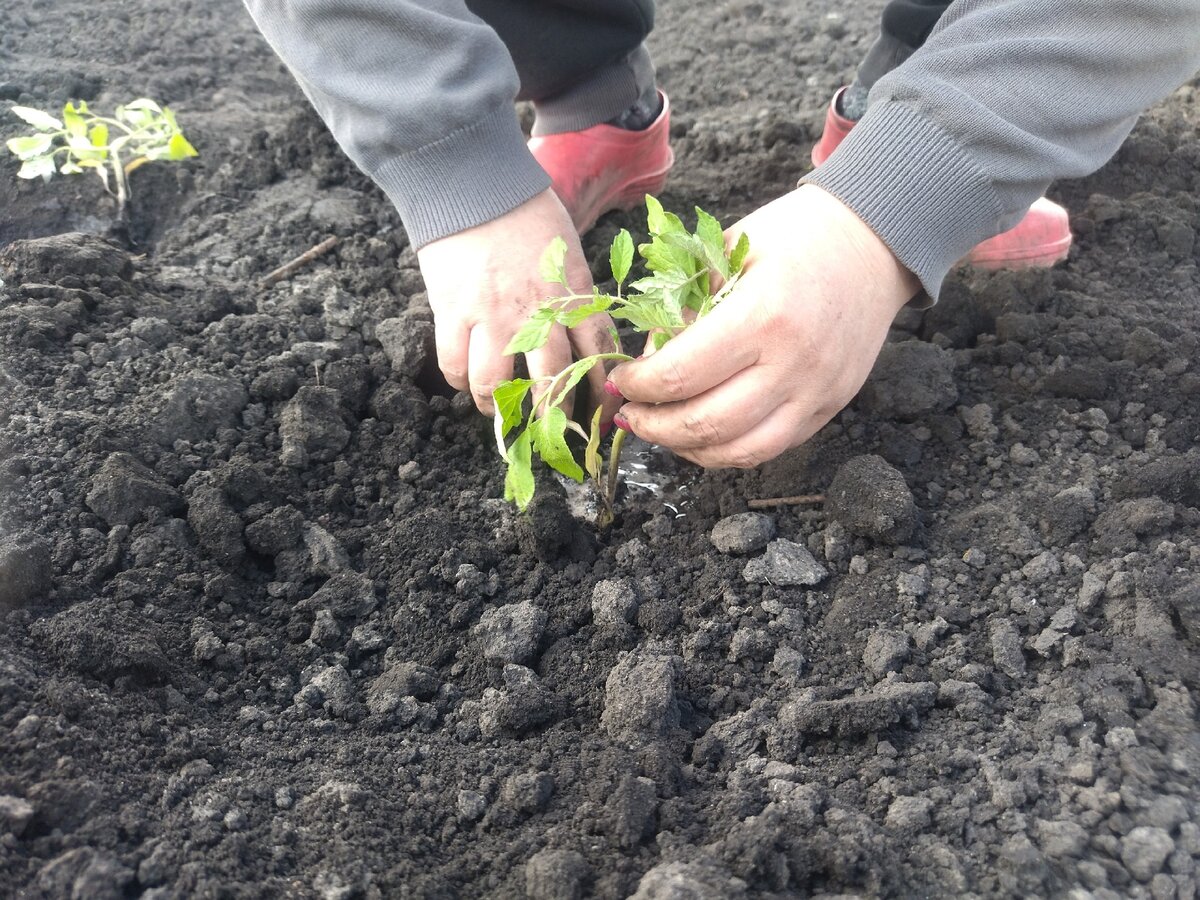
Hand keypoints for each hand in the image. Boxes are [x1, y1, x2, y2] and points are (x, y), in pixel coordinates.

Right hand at [417, 189, 620, 420]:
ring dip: (497, 406)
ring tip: (497, 409)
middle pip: (551, 384)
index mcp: (574, 295)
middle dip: (551, 416)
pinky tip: (464, 380)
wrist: (475, 180)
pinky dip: (459, 380)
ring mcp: (493, 315)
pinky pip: (454, 364)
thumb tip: (583, 336)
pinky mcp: (453, 310)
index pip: (599, 356)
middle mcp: (538, 312)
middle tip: (548, 431)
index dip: (601, 393)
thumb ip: (576, 295)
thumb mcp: (569, 252)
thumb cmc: (527, 211)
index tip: (601, 417)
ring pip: (496, 384)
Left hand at [607, 185, 919, 467]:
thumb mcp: (729, 250)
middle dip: (654, 427)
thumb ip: (684, 306)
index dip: (638, 386)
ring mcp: (816, 392)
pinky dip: (727, 450)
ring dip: (688, 449)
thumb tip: (645, 362)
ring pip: (739, 451)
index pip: (680, 374)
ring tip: (661, 429)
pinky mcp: (829, 408)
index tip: (621, 381)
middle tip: (630, 414)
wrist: (875, 245)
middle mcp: (793, 362)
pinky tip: (702, 434)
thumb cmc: (796, 237)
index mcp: (762, 314)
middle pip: (706, 424)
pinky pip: (770, 448)